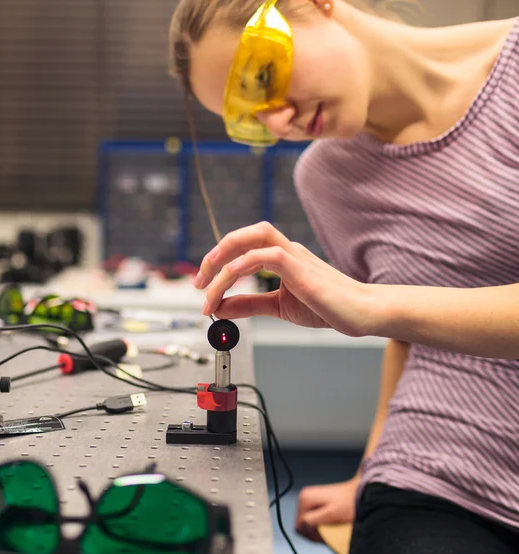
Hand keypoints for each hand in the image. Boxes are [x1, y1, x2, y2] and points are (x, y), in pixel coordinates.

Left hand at [194, 222, 380, 335]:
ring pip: (254, 239)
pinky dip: (244, 264)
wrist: (362, 314)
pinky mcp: (303, 269)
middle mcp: (288, 252)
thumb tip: (221, 307)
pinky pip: (269, 255)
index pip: (244, 247)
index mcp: (283, 258)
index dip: (219, 262)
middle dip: (216, 252)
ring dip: (224, 260)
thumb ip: (249, 305)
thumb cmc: (327, 307)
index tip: (203, 286)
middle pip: (247, 233)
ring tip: (207, 285)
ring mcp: (296, 257)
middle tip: (198, 280)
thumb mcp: (278, 307)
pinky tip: (231, 279)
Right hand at [295, 478, 358, 542]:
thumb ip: (314, 520)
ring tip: (333, 528)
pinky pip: (314, 519)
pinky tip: (332, 525)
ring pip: (309, 523)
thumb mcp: (331, 514)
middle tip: (330, 532)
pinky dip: (322, 525)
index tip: (325, 535)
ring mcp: (310, 500)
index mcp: (305, 499)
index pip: (299, 526)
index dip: (311, 535)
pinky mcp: (316, 503)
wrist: (360, 493)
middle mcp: (304, 497)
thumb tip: (301, 526)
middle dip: (315, 532)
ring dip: (319, 529)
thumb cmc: (349, 503)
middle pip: (303, 525)